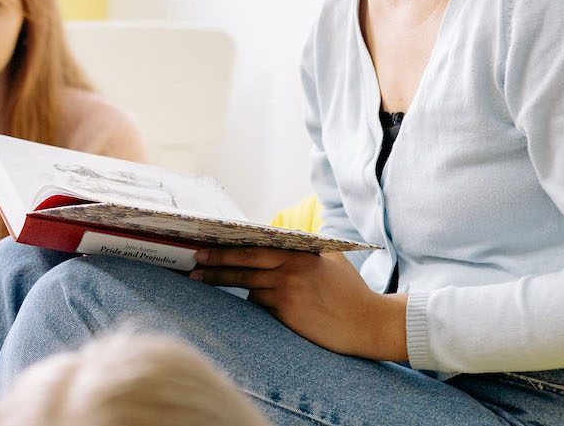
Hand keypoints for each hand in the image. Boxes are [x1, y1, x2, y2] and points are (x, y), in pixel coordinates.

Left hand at [190, 247, 408, 361]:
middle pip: (243, 265)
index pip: (255, 248)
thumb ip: (307, 250)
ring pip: (249, 288)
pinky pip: (262, 307)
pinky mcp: (288, 314)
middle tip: (194, 264)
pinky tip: (262, 304)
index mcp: (300, 253)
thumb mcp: (332, 260)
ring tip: (203, 281)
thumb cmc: (352, 292)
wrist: (369, 323)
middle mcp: (291, 270)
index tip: (207, 247)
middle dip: (215, 265)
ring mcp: (288, 293)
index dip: (228, 248)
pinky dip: (259, 304)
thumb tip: (283, 241)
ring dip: (231, 284)